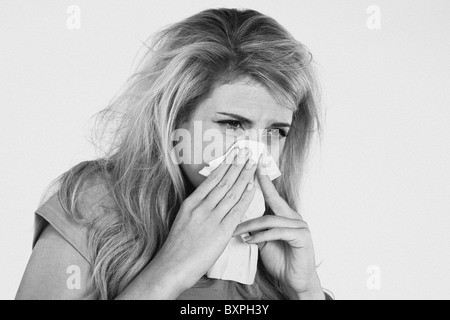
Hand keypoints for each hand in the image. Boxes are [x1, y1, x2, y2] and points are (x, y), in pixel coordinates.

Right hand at [151, 147, 257, 292]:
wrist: (172, 267)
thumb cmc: (177, 247)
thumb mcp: (183, 220)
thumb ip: (197, 208)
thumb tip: (210, 198)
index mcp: (191, 203)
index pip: (212, 179)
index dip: (225, 165)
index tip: (234, 154)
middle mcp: (201, 207)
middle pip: (224, 181)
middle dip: (237, 165)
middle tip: (247, 151)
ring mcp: (211, 219)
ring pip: (231, 192)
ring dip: (244, 176)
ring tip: (252, 163)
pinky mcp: (220, 232)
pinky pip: (236, 211)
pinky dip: (245, 198)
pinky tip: (252, 187)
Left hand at [233, 155, 323, 298]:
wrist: (295, 281)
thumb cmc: (280, 260)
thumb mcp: (263, 241)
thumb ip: (255, 228)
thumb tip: (238, 217)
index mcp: (284, 215)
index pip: (271, 194)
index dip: (263, 179)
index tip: (255, 163)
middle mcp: (293, 217)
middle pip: (274, 199)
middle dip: (262, 184)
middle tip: (249, 169)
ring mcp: (300, 226)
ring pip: (270, 219)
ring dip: (249, 225)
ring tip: (235, 231)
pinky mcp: (302, 237)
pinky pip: (278, 232)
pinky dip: (261, 236)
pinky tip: (249, 241)